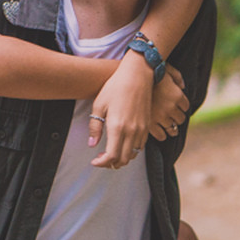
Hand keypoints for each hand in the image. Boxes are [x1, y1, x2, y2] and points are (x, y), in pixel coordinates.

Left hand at [88, 53, 152, 167]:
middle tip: (101, 160)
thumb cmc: (115, 87)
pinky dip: (131, 151)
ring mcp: (141, 129)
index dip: (102, 163)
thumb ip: (95, 127)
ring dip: (122, 159)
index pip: (111, 156)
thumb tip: (92, 145)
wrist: (138, 75)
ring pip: (133, 155)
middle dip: (111, 164)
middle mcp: (132, 131)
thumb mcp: (99, 105)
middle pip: (123, 160)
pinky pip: (140, 146)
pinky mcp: (147, 125)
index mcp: (117, 127)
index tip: (94, 162)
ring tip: (111, 153)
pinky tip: (123, 144)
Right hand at [148, 65, 187, 140]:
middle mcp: (171, 107)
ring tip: (170, 129)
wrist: (130, 77)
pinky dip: (162, 135)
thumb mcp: (166, 67)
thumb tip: (182, 86)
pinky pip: (160, 135)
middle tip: (174, 118)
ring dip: (172, 129)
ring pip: (172, 128)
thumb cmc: (147, 70)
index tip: (178, 108)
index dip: (182, 107)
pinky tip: (161, 134)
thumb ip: (177, 75)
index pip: (186, 106)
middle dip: (177, 118)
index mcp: (177, 95)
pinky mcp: (150, 124)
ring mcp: (160, 117)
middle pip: (180, 119)